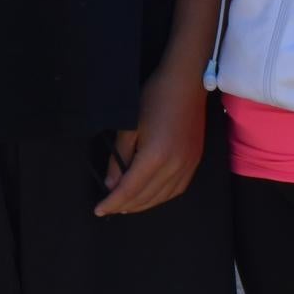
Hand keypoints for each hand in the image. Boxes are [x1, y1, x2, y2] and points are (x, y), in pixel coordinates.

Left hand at [96, 63, 208, 215]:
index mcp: (156, 157)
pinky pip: (177, 189)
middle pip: (146, 196)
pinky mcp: (195, 161)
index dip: (113, 202)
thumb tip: (111, 184)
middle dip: (126, 205)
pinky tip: (150, 196)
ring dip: (143, 204)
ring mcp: (188, 165)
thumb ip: (119, 159)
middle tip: (110, 207)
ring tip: (127, 205)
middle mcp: (174, 166)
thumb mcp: (129, 127)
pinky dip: (161, 197)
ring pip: (163, 196)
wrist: (186, 83)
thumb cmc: (153, 98)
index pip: (130, 189)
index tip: (99, 210)